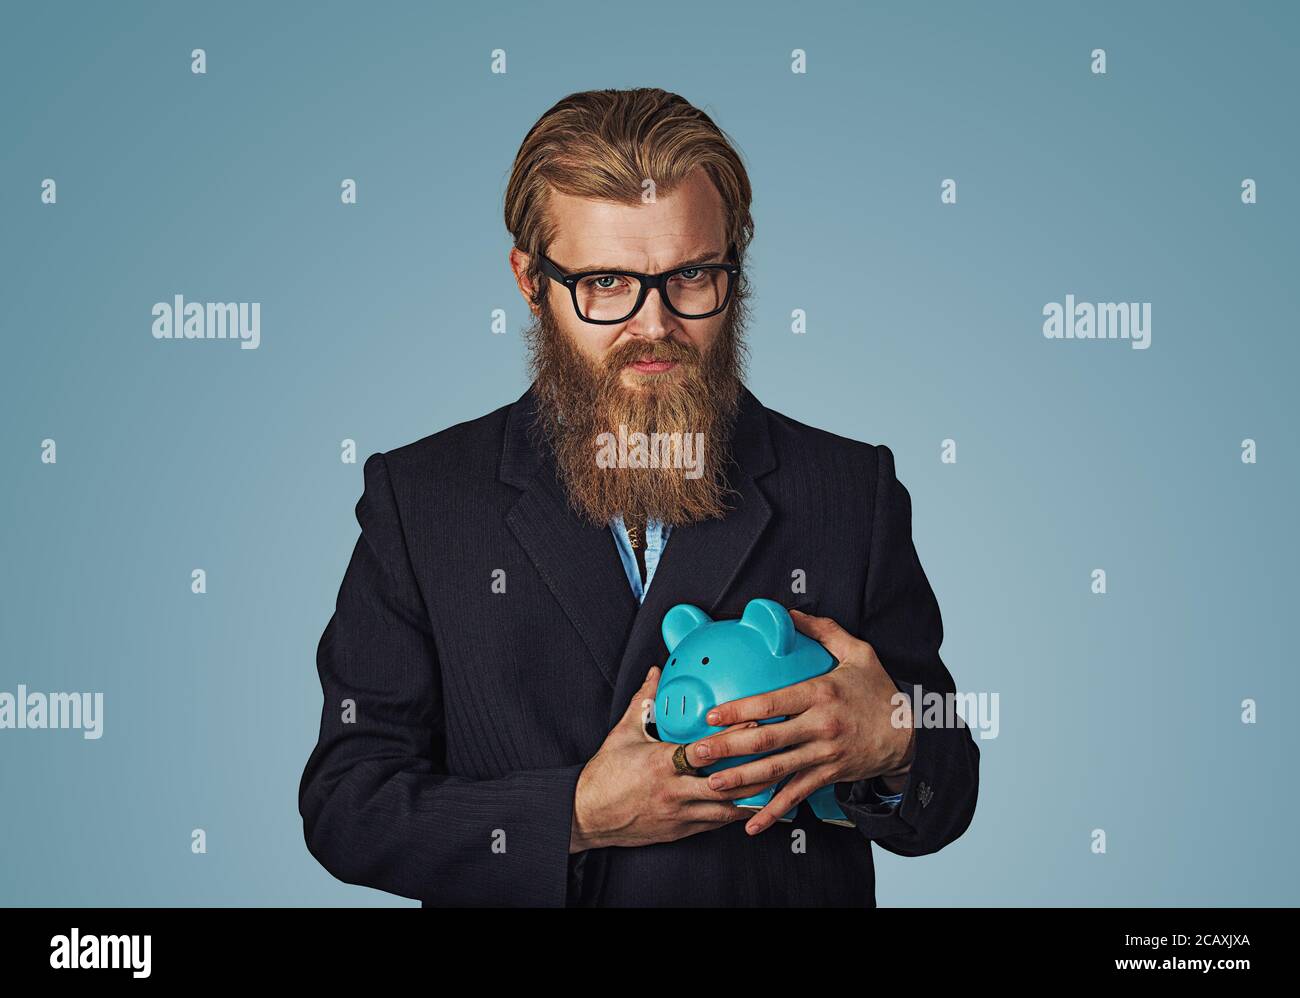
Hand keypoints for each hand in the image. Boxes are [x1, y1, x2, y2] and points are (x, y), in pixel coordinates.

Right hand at [569, 666, 761, 851]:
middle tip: (779, 754)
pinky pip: (716, 823)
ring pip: (727, 808)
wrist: (587, 816)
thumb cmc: (605, 775)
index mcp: (662, 764)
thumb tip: (656, 673)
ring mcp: (680, 815)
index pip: (707, 750)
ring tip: (776, 781)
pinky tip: (752, 804)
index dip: (734, 737)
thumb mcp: (624, 733)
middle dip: (755, 770)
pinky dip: (735, 813)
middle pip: (727, 783)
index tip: (755, 722)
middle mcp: (675, 791)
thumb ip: (644, 701)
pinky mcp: (681, 831)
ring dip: (753, 795)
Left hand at [692, 609, 915, 834]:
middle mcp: (820, 726)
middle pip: (767, 740)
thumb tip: (789, 613)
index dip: (739, 710)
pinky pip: (796, 795)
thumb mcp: (858, 653)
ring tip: (712, 784)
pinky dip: (773, 812)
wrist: (911, 734)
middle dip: (728, 748)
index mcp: (821, 693)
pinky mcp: (829, 775)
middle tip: (697, 753)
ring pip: (776, 771)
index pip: (772, 703)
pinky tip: (751, 824)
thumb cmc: (879, 691)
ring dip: (742, 780)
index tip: (711, 715)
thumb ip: (823, 630)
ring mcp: (824, 754)